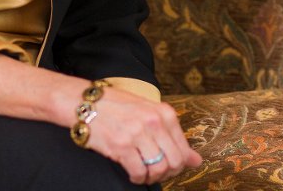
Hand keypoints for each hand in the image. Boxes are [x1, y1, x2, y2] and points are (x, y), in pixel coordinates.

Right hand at [81, 87, 202, 185]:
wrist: (86, 103)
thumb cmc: (117, 107)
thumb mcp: (149, 114)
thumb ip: (172, 136)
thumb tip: (196, 160)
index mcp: (164, 113)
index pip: (183, 149)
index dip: (178, 164)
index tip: (169, 167)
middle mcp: (153, 122)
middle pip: (174, 161)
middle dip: (167, 173)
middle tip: (156, 173)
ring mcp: (137, 133)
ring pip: (158, 168)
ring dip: (151, 177)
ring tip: (143, 173)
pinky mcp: (121, 145)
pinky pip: (138, 172)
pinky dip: (137, 178)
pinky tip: (132, 173)